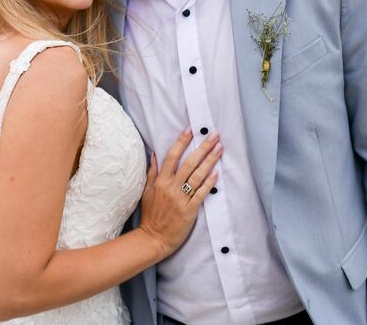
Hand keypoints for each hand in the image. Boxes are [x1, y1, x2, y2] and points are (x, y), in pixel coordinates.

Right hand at [138, 127, 221, 257]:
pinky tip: (216, 173)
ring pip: (197, 175)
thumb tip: (154, 154)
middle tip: (215, 135)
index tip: (190, 129)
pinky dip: (209, 183)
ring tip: (220, 149)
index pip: (172, 156)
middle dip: (203, 147)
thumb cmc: (150, 215)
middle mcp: (171, 187)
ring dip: (210, 161)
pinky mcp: (189, 210)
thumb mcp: (146, 191)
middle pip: (189, 162)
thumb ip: (152, 172)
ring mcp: (181, 198)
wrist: (153, 238)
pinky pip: (201, 194)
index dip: (181, 141)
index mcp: (160, 181)